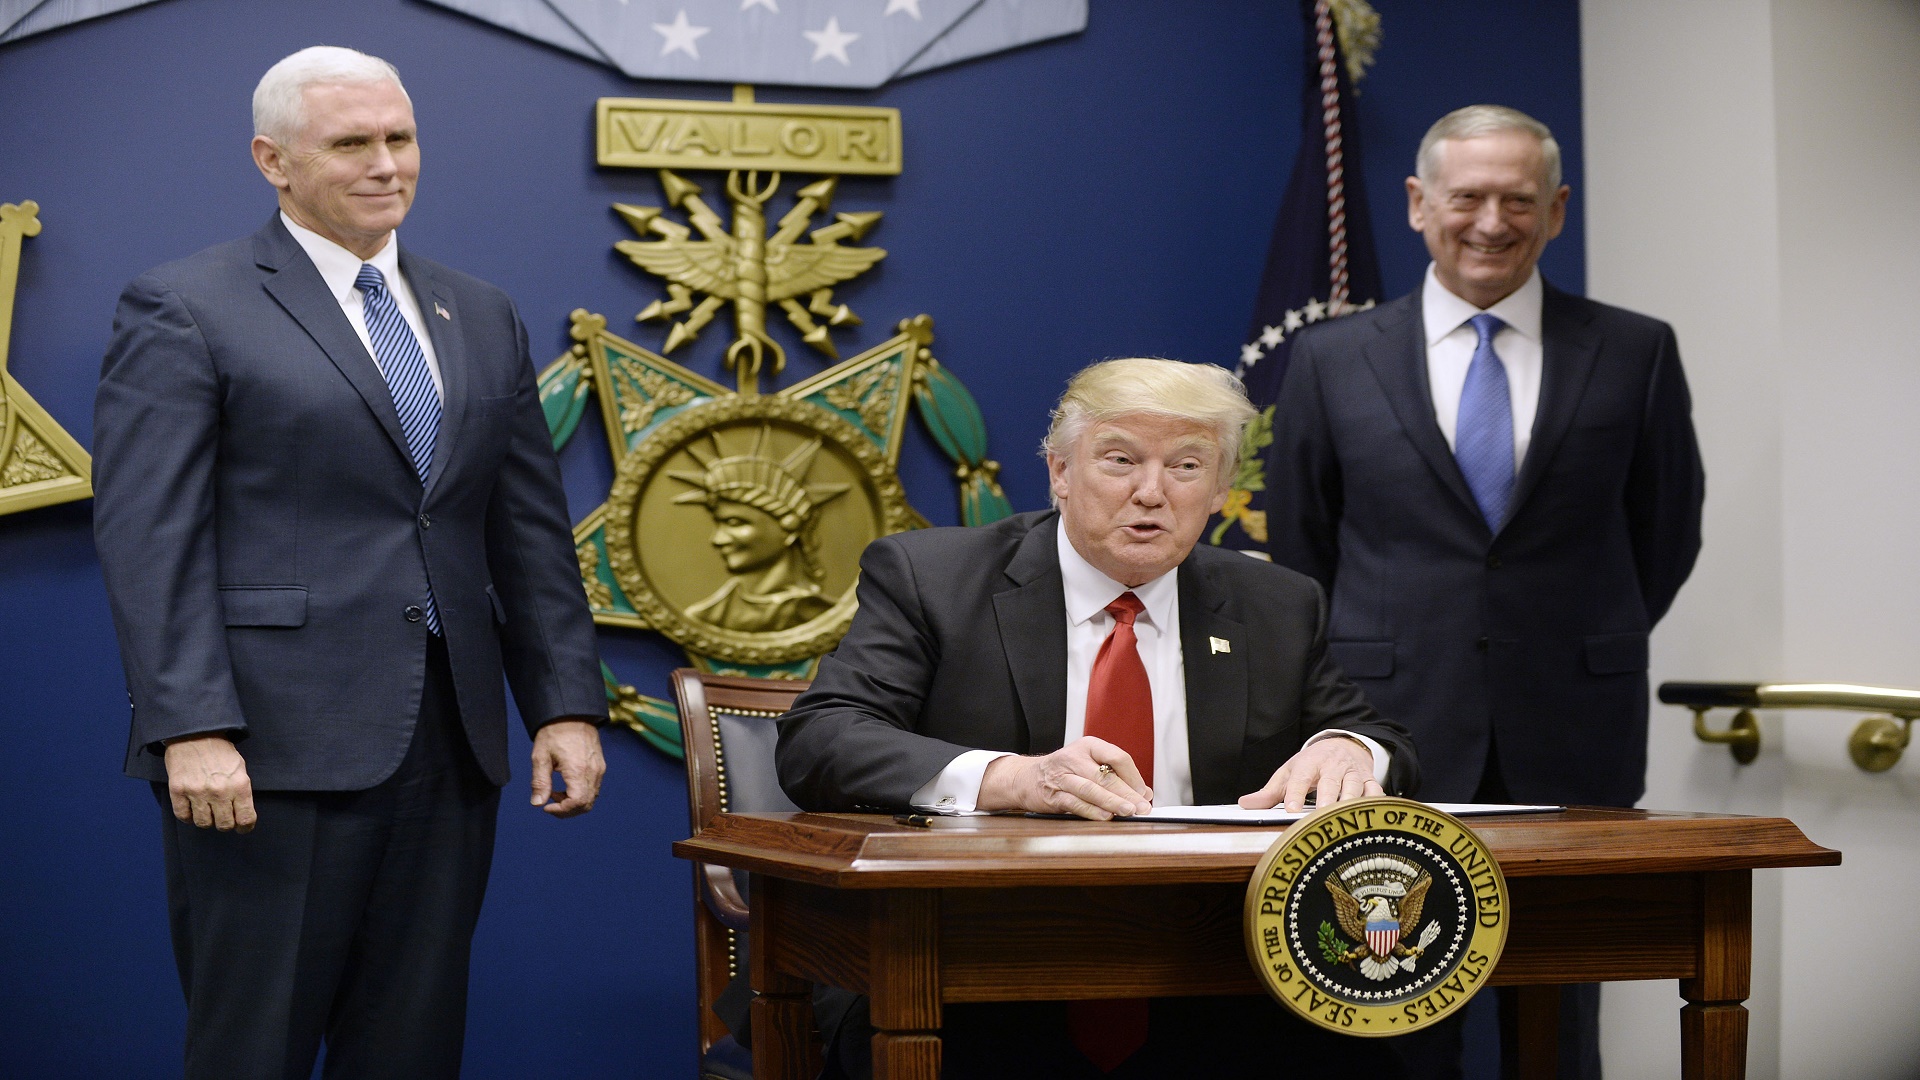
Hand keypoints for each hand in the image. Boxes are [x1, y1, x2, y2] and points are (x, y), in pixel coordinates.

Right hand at [163, 734, 256, 832]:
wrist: (193, 733)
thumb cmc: (219, 750)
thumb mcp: (239, 767)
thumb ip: (241, 790)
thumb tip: (242, 813)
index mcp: (239, 785)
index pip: (246, 818)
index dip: (245, 827)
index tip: (242, 827)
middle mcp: (219, 791)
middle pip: (224, 825)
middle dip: (225, 823)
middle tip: (223, 816)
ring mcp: (197, 792)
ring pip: (203, 823)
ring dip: (206, 820)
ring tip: (207, 810)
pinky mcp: (178, 791)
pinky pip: (183, 816)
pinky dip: (188, 816)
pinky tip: (192, 808)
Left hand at [531, 720, 604, 817]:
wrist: (572, 713)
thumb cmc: (554, 732)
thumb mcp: (541, 756)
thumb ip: (540, 782)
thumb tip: (537, 804)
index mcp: (578, 770)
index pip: (578, 802)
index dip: (562, 811)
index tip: (547, 807)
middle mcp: (593, 771)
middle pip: (586, 804)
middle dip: (567, 810)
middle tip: (550, 803)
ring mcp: (599, 769)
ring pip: (592, 798)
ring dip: (574, 803)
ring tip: (556, 792)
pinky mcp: (600, 766)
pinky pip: (594, 788)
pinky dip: (581, 794)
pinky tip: (566, 785)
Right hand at [976, 737, 1152, 820]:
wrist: (1026, 778)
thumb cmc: (1065, 772)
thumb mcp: (1090, 765)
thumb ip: (1117, 777)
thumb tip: (1144, 794)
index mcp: (1088, 746)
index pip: (1118, 757)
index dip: (1134, 776)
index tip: (1144, 793)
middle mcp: (1074, 758)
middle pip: (1106, 775)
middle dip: (1127, 793)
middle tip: (1142, 807)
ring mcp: (1062, 776)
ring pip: (1091, 788)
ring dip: (1112, 801)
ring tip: (1128, 811)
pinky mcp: (1052, 795)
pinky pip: (1075, 803)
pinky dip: (1091, 811)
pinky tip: (1105, 816)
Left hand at [1238, 736, 1380, 811]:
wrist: (1343, 745)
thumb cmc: (1312, 764)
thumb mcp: (1289, 773)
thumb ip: (1269, 792)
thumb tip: (1244, 805)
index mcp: (1309, 763)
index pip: (1300, 778)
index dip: (1296, 794)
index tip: (1291, 810)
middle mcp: (1332, 766)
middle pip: (1330, 781)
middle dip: (1326, 798)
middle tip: (1321, 814)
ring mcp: (1352, 772)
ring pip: (1354, 786)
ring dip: (1350, 801)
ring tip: (1344, 818)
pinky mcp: (1369, 779)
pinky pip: (1375, 791)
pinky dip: (1374, 801)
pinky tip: (1370, 815)